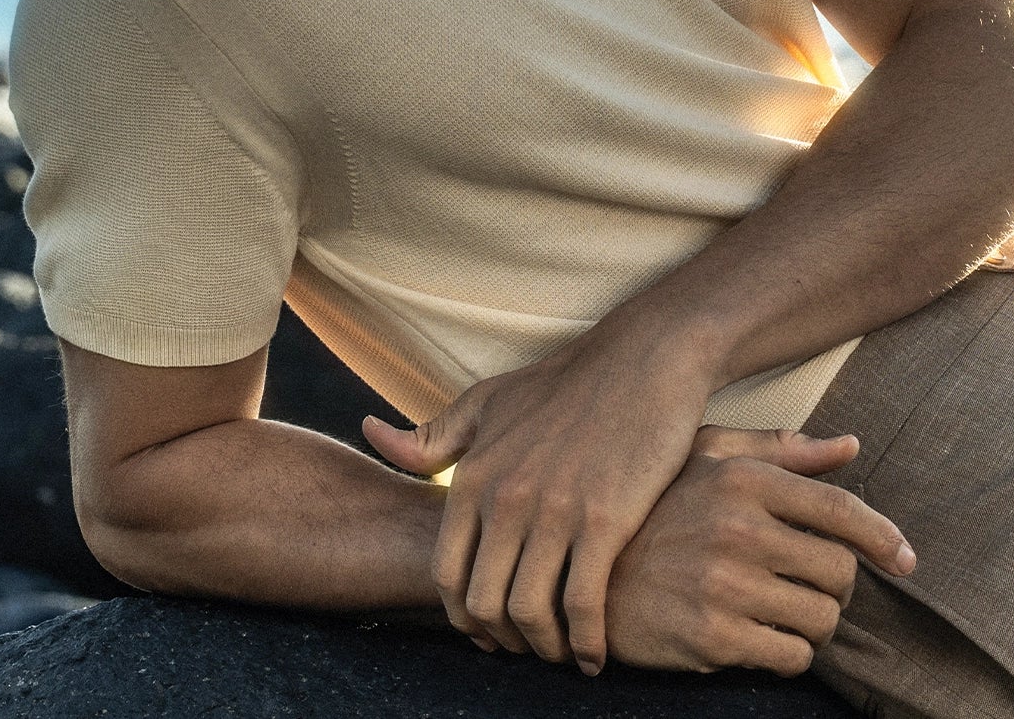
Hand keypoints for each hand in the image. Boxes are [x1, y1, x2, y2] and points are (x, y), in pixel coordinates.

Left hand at [361, 311, 716, 673]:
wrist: (643, 359)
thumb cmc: (565, 384)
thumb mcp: (488, 401)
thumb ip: (433, 435)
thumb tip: (370, 433)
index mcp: (475, 474)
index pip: (446, 573)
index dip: (463, 616)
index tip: (489, 630)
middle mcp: (506, 496)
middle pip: (483, 603)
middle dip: (503, 639)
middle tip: (526, 646)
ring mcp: (555, 510)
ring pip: (529, 613)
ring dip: (543, 647)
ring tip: (560, 652)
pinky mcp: (605, 519)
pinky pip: (582, 606)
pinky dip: (585, 644)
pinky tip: (594, 654)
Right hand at [604, 425, 915, 674]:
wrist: (588, 574)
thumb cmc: (654, 509)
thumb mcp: (705, 457)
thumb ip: (779, 450)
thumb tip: (849, 446)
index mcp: (742, 479)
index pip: (838, 509)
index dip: (883, 537)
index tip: (907, 559)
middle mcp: (738, 528)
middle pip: (839, 572)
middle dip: (836, 587)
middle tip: (812, 587)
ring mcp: (726, 586)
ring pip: (820, 619)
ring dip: (813, 623)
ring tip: (782, 612)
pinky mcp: (713, 637)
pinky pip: (792, 657)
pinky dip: (790, 654)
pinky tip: (761, 637)